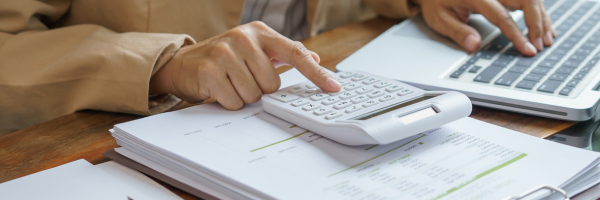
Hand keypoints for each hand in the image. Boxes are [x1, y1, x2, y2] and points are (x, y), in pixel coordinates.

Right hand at [149, 21, 340, 109]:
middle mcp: (243, 38)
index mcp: (259, 32)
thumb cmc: (224, 59)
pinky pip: (234, 101)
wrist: (183, 63)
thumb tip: (315, 57)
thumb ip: (284, 55)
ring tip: (229, 83)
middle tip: (242, 80)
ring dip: (243, 96)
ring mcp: (225, 52)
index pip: (295, 52)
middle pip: (272, 84)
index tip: (334, 87)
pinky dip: (228, 102)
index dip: (316, 72)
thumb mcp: (254, 51)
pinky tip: (219, 89)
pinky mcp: (210, 70)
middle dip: (259, 89)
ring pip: (254, 95)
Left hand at [412, 0, 554, 55]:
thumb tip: (474, 46)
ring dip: (541, 18)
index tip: (527, 49)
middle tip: (540, 46)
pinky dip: (537, 13)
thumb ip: (458, 32)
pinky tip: (544, 27)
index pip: (501, 16)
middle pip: (525, 0)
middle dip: (536, 24)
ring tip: (547, 40)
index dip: (517, 34)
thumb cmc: (437, 2)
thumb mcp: (440, 19)